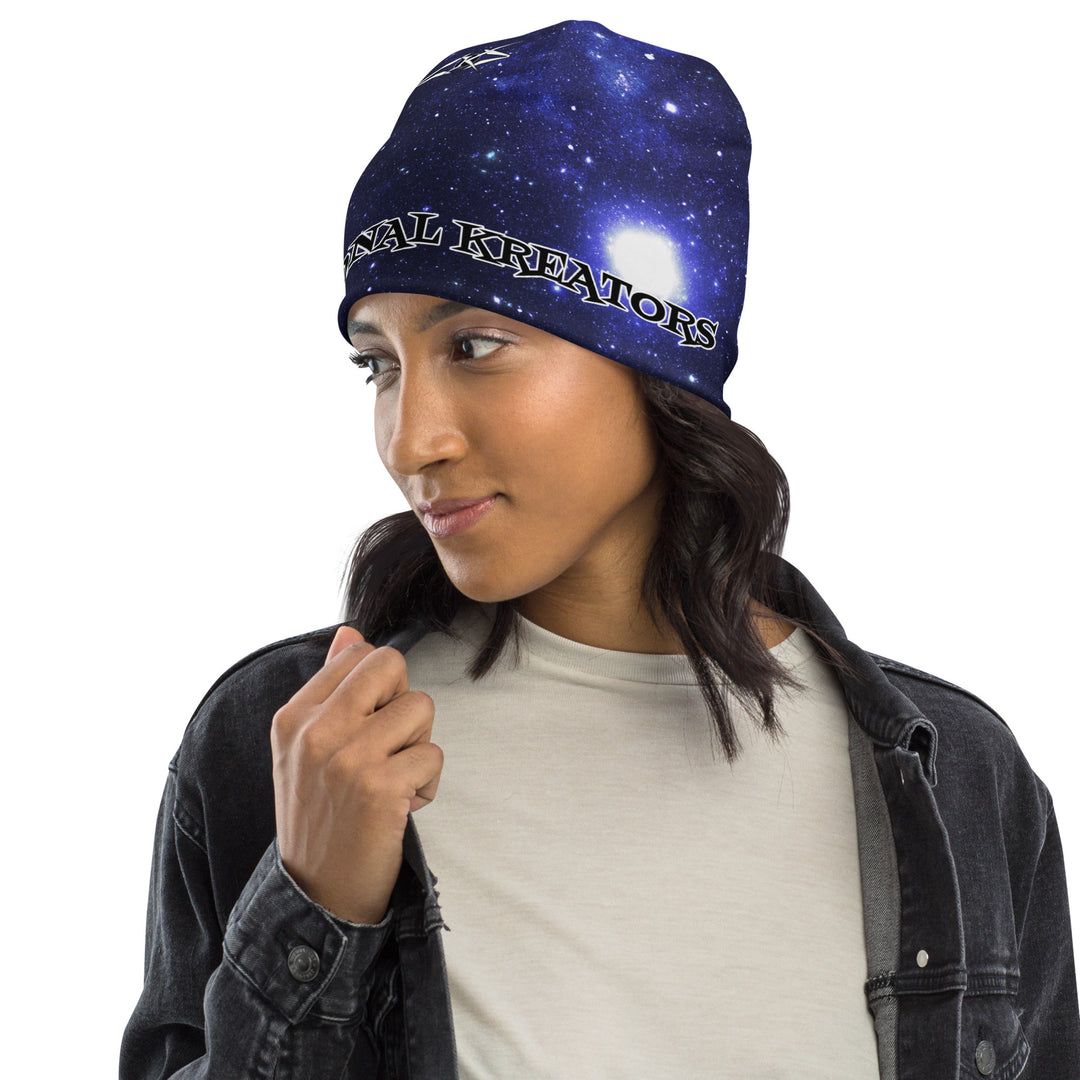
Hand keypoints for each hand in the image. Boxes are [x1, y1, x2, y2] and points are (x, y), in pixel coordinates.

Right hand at [271, 625, 441, 923]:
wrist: (318, 894)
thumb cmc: (320, 814)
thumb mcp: (305, 749)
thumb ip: (329, 686)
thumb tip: (351, 631)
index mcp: (293, 717)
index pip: (358, 653)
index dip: (379, 686)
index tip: (366, 727)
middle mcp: (316, 732)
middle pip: (391, 665)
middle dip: (402, 701)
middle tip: (387, 746)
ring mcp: (348, 758)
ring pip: (421, 708)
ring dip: (418, 747)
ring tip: (391, 780)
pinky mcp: (381, 787)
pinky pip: (434, 754)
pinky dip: (427, 784)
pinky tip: (400, 807)